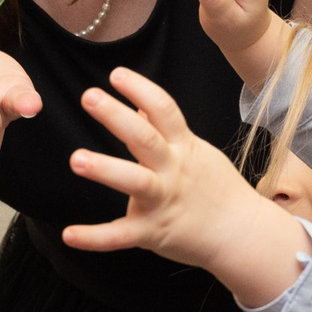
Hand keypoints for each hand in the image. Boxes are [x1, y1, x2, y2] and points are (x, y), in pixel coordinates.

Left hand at [60, 69, 306, 302]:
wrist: (243, 234)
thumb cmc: (217, 189)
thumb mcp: (196, 152)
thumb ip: (169, 131)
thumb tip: (142, 108)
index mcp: (183, 147)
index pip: (164, 109)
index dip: (141, 89)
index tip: (116, 74)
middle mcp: (173, 170)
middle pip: (145, 138)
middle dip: (117, 116)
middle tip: (89, 97)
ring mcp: (163, 201)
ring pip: (134, 182)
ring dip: (105, 169)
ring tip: (75, 159)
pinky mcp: (153, 232)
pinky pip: (120, 236)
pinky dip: (94, 237)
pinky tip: (68, 235)